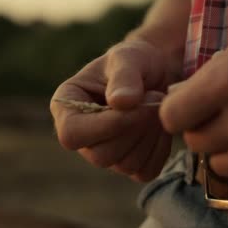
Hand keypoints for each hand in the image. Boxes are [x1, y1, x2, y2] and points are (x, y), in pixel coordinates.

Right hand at [51, 39, 176, 181]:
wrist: (159, 72)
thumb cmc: (136, 60)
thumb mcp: (129, 57)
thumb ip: (124, 76)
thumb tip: (120, 102)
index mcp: (67, 107)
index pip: (71, 135)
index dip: (103, 126)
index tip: (132, 104)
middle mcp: (82, 135)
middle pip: (101, 155)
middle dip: (134, 128)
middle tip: (155, 98)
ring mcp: (105, 153)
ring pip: (125, 165)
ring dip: (149, 136)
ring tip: (158, 106)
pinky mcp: (130, 164)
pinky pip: (145, 171)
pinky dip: (159, 149)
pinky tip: (161, 125)